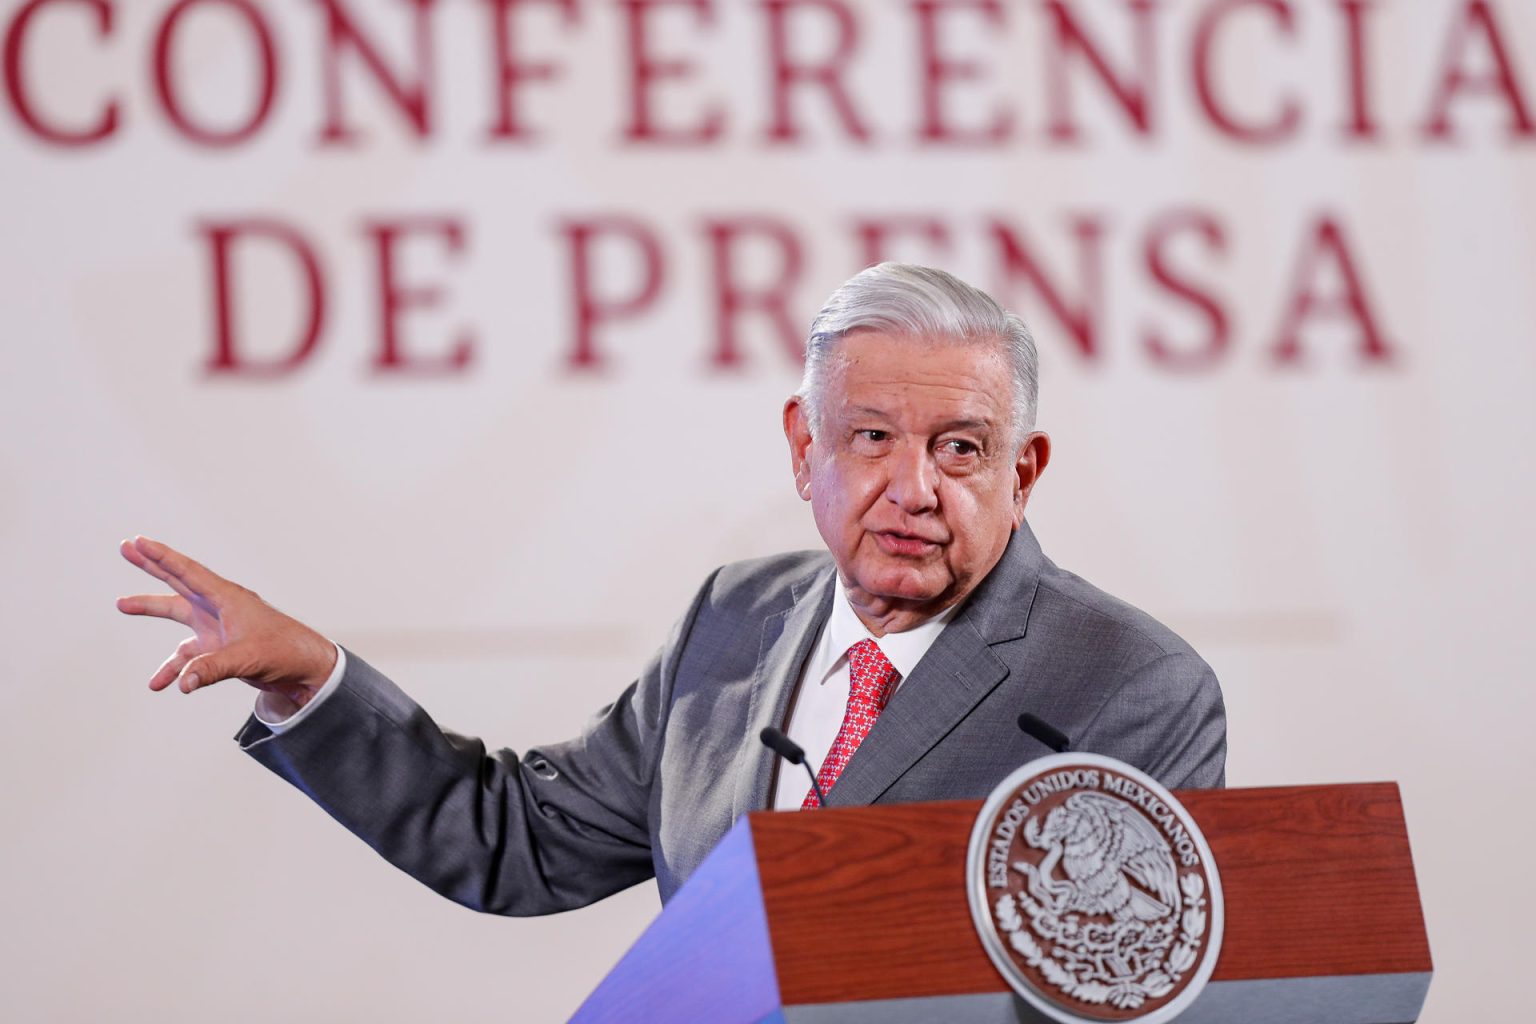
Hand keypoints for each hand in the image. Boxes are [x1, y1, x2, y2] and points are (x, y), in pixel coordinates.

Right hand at [117, 537, 337, 713]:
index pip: (189, 572)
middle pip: (179, 582)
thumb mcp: (247, 658)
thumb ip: (212, 668)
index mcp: (228, 598)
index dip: (162, 556)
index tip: (139, 541)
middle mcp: (220, 607)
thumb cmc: (285, 652)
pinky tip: (160, 683)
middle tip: (126, 547)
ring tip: (122, 604)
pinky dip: (174, 667)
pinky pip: (188, 656)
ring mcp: (219, 627)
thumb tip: (182, 682)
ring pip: (178, 614)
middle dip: (152, 565)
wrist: (307, 669)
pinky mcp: (220, 648)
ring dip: (151, 609)